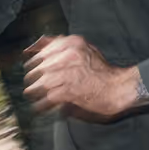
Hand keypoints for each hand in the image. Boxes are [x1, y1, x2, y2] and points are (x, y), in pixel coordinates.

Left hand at [23, 36, 142, 119]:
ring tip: (32, 95)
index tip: (30, 68)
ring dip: (34, 91)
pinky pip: (48, 98)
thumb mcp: (82, 48)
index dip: (33, 62)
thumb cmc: (101, 70)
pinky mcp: (70, 91)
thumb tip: (32, 46)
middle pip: (39, 67)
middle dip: (32, 78)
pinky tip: (39, 107)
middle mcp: (69, 56)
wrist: (118, 87)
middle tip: (30, 84)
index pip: (42, 51)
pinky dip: (41, 104)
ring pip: (41, 83)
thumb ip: (58, 44)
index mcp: (72, 43)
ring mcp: (69, 73)